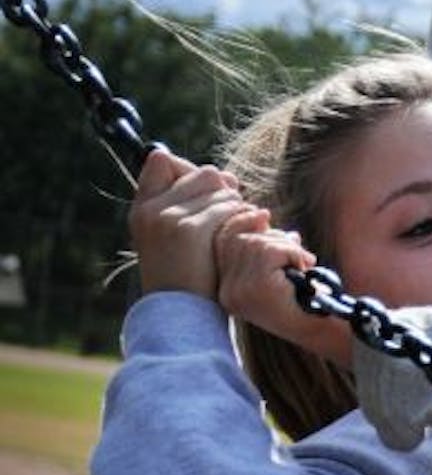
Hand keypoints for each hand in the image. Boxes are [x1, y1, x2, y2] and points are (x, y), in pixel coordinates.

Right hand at [129, 149, 249, 297]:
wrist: (182, 314)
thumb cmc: (188, 278)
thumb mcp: (175, 240)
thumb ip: (187, 206)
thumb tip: (224, 175)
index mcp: (142, 209)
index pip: (161, 160)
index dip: (189, 171)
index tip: (205, 194)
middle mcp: (151, 209)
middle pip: (202, 171)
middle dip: (223, 189)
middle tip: (230, 215)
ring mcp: (168, 218)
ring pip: (219, 184)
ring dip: (236, 203)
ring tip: (236, 228)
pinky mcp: (190, 229)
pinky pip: (228, 205)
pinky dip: (243, 215)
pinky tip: (248, 230)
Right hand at [215, 210, 352, 368]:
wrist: (320, 328)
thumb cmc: (303, 300)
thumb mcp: (279, 269)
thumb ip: (267, 246)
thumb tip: (262, 215)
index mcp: (227, 290)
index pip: (222, 243)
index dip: (240, 223)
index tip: (263, 214)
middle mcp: (227, 292)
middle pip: (240, 240)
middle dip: (270, 236)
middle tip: (296, 246)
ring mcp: (240, 290)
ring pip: (258, 243)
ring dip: (286, 247)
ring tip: (303, 264)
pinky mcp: (257, 286)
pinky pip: (271, 250)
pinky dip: (292, 252)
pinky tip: (304, 267)